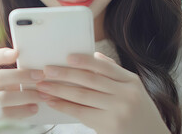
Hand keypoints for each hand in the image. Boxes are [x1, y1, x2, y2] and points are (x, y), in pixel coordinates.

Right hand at [0, 48, 45, 132]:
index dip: (0, 54)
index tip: (17, 52)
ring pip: (3, 97)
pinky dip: (22, 111)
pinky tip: (33, 109)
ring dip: (26, 95)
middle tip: (40, 76)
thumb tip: (34, 72)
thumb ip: (9, 82)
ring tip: (41, 96)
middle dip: (21, 75)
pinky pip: (4, 116)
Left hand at [36, 52, 170, 133]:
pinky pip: (81, 113)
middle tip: (46, 70)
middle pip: (90, 80)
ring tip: (43, 86)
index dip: (84, 61)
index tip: (66, 57)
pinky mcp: (109, 125)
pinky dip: (64, 106)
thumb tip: (94, 55)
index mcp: (131, 81)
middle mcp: (126, 94)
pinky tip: (52, 101)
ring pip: (82, 96)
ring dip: (59, 90)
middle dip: (65, 74)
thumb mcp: (134, 89)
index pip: (104, 67)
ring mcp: (118, 111)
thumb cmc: (138, 111)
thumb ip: (114, 72)